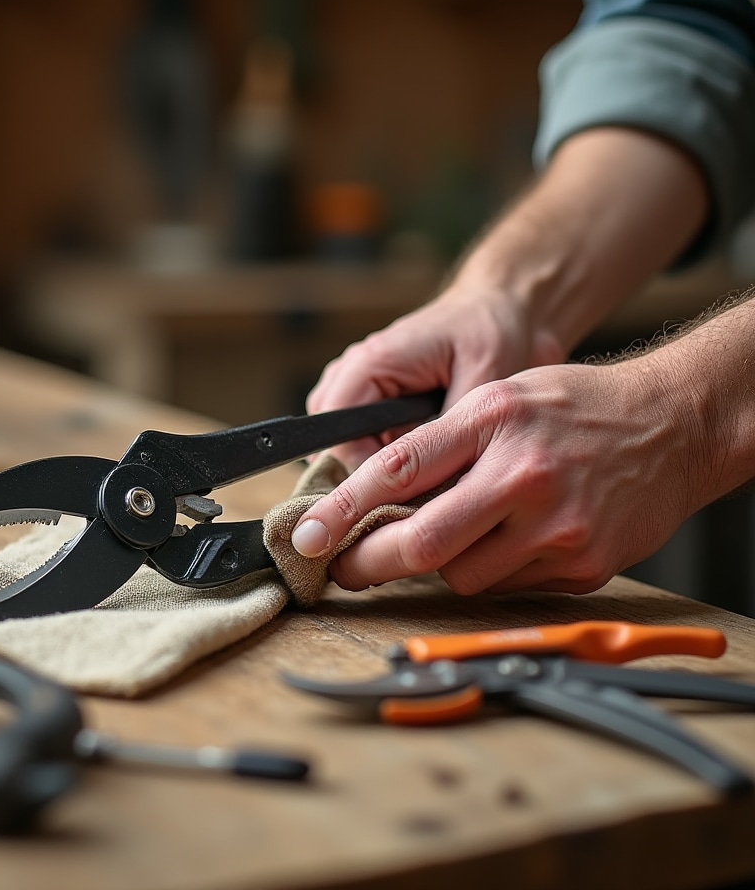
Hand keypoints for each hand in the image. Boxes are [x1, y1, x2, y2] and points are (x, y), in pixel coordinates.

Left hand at [293, 357, 703, 595]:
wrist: (675, 424)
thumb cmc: (578, 406)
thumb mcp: (503, 396)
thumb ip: (445, 442)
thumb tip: (383, 498)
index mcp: (494, 420)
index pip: (398, 470)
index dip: (343, 509)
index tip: (310, 537)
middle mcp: (523, 474)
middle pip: (423, 540)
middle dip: (370, 562)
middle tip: (344, 568)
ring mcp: (557, 526)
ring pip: (461, 575)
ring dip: (440, 565)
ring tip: (453, 535)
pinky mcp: (583, 565)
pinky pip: (509, 587)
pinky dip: (490, 571)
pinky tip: (506, 541)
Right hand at [307, 283, 563, 468]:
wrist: (500, 307)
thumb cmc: (492, 332)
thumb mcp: (482, 377)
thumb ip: (449, 428)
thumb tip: (431, 481)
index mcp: (370, 364)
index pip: (339, 438)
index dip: (367, 478)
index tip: (406, 501)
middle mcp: (352, 373)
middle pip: (333, 445)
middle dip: (370, 476)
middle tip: (419, 493)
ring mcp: (358, 384)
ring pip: (343, 446)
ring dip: (376, 466)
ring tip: (425, 474)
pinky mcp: (372, 396)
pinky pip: (361, 439)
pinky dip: (385, 456)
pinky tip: (423, 460)